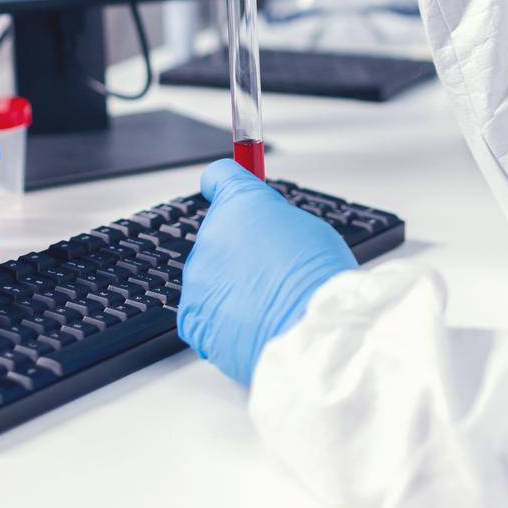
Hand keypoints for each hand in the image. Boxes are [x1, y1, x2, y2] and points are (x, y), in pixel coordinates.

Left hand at [178, 159, 355, 385]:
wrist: (307, 332)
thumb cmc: (317, 279)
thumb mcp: (309, 229)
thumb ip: (275, 223)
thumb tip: (267, 231)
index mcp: (241, 203)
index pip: (219, 176)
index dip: (226, 186)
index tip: (230, 192)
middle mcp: (212, 234)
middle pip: (218, 235)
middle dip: (239, 249)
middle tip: (271, 270)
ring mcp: (198, 277)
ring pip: (210, 276)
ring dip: (231, 286)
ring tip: (267, 304)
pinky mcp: (191, 317)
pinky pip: (203, 313)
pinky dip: (221, 319)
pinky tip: (250, 324)